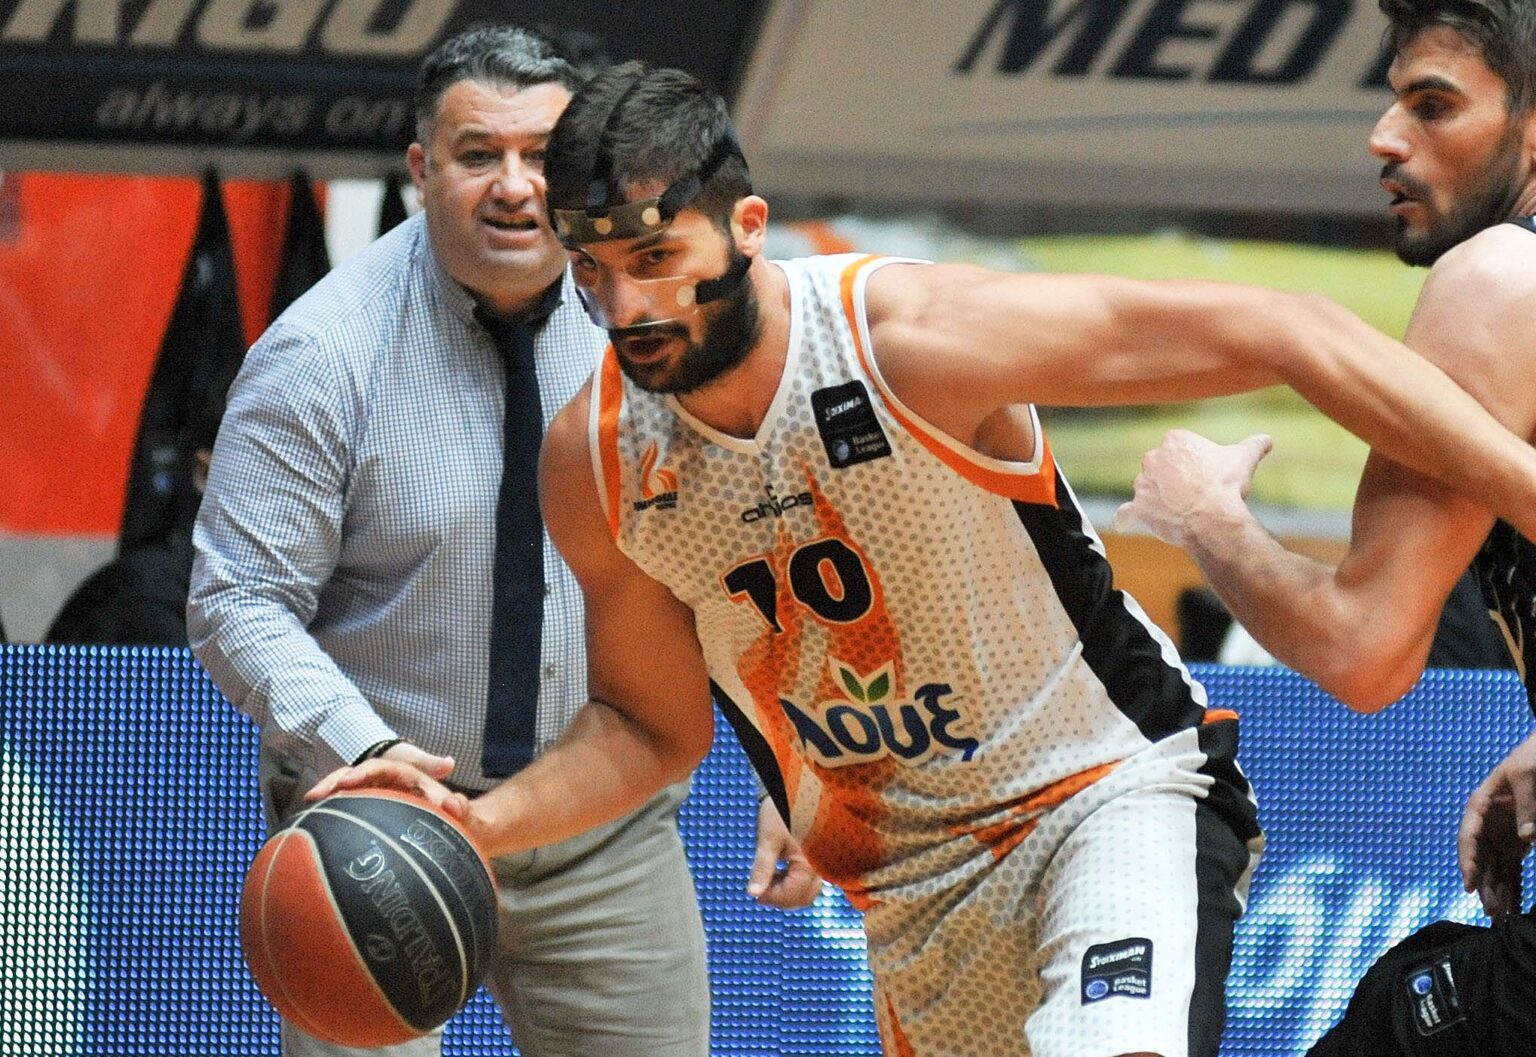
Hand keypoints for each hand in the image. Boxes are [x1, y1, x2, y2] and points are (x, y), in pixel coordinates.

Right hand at [305, 753, 470, 824]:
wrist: (448, 819)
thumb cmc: (450, 811)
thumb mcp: (455, 808)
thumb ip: (457, 806)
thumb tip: (452, 804)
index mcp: (403, 773)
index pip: (378, 767)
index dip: (361, 773)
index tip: (347, 782)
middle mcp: (384, 780)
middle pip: (354, 774)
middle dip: (332, 782)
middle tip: (313, 797)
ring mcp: (372, 792)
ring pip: (344, 789)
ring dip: (326, 796)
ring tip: (305, 812)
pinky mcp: (366, 807)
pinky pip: (344, 806)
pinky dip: (329, 813)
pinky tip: (311, 828)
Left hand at [747, 796, 822, 908]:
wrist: (791, 791)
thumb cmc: (781, 812)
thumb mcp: (768, 840)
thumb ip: (762, 868)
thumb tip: (752, 894)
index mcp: (811, 863)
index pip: (793, 895)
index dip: (772, 898)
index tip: (753, 894)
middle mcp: (821, 866)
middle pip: (803, 898)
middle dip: (781, 899)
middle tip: (760, 889)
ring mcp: (820, 864)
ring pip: (806, 892)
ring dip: (786, 892)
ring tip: (768, 878)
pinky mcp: (816, 860)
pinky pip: (807, 882)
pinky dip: (791, 883)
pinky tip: (777, 872)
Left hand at [1113, 431, 1271, 547]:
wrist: (1212, 517)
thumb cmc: (1226, 485)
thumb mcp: (1243, 459)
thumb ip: (1254, 445)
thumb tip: (1267, 439)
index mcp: (1175, 440)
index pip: (1181, 448)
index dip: (1194, 463)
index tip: (1206, 474)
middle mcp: (1153, 458)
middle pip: (1162, 467)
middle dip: (1174, 478)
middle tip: (1194, 494)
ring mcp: (1143, 483)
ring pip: (1147, 489)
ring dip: (1157, 497)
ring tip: (1178, 510)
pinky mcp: (1138, 508)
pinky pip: (1127, 513)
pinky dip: (1127, 518)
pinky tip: (1127, 522)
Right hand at [1459, 730, 1535, 915]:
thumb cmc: (1533, 757)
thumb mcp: (1528, 775)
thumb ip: (1528, 806)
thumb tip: (1527, 839)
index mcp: (1481, 804)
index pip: (1469, 837)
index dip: (1468, 862)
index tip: (1470, 884)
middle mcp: (1487, 824)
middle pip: (1481, 860)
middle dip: (1485, 888)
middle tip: (1491, 913)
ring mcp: (1502, 835)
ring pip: (1495, 870)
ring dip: (1498, 893)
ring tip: (1500, 919)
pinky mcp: (1517, 844)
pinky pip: (1512, 870)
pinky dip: (1514, 888)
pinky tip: (1514, 907)